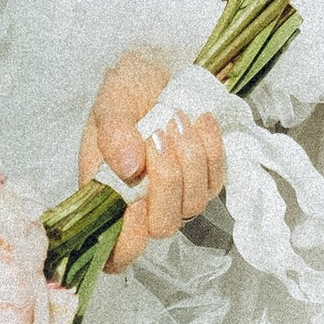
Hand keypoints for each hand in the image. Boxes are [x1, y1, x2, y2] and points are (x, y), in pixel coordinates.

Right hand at [77, 52, 226, 270]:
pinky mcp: (206, 179)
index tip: (135, 206)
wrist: (158, 69)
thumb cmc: (127, 91)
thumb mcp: (109, 104)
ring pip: (193, 204)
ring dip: (190, 161)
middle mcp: (142, 204)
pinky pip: (216, 181)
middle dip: (166, 183)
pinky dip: (211, 151)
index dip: (128, 244)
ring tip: (177, 120)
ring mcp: (178, 194)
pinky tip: (201, 121)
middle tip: (159, 136)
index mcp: (107, 198)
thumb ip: (112, 134)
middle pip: (163, 226)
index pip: (116, 254)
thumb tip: (129, 168)